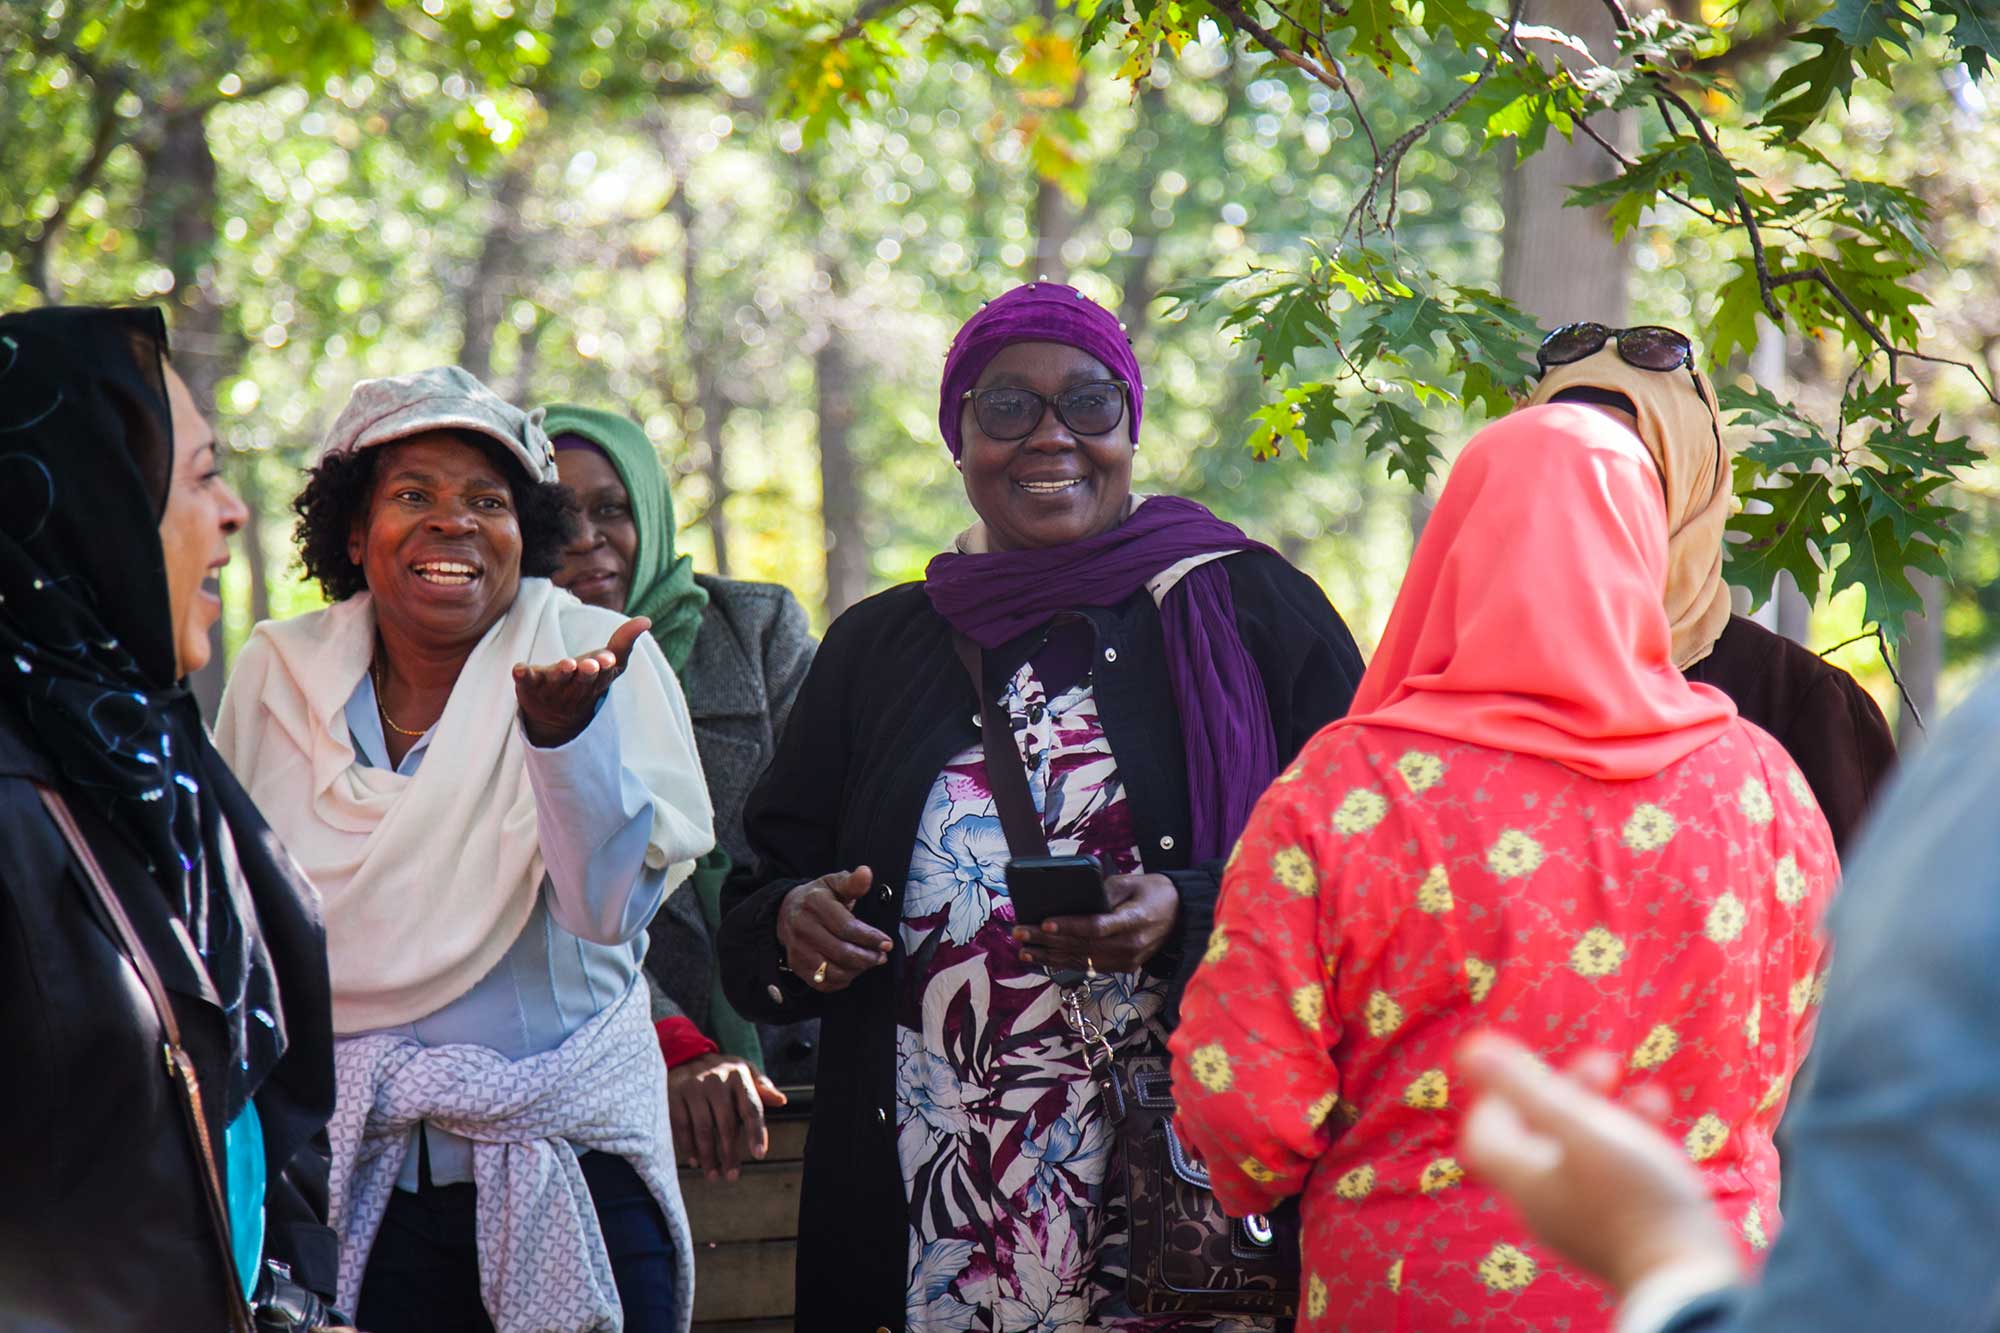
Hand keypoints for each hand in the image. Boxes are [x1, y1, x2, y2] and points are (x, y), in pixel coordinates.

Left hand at [513, 615, 650, 748]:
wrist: (555, 716)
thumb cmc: (587, 681)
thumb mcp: (609, 664)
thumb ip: (624, 642)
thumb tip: (646, 620)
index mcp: (595, 681)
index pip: (602, 675)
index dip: (603, 666)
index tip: (607, 659)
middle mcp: (574, 687)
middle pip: (581, 681)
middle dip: (585, 672)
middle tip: (589, 664)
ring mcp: (551, 688)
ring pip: (556, 681)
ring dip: (561, 673)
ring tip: (566, 664)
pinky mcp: (529, 685)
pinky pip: (525, 681)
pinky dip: (522, 675)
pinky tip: (518, 668)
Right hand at [669, 1051, 788, 1181]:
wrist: (686, 1055)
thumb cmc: (721, 1071)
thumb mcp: (744, 1072)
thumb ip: (762, 1088)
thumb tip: (780, 1100)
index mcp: (738, 1076)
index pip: (751, 1108)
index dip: (756, 1132)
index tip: (759, 1155)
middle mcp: (716, 1080)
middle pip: (727, 1124)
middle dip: (730, 1153)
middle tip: (732, 1175)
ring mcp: (694, 1086)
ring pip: (703, 1128)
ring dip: (709, 1156)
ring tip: (714, 1174)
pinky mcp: (675, 1094)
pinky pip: (682, 1126)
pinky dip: (688, 1147)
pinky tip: (695, 1161)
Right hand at [776, 866, 891, 991]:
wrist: (786, 911)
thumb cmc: (819, 897)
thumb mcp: (834, 883)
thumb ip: (853, 882)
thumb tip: (866, 873)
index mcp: (815, 904)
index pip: (846, 927)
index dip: (870, 938)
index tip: (886, 943)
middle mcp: (803, 927)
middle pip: (841, 952)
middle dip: (867, 957)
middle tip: (881, 956)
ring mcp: (797, 949)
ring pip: (833, 971)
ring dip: (857, 970)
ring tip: (869, 962)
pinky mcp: (796, 965)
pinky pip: (823, 983)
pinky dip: (842, 981)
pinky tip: (852, 970)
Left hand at [1014, 871, 1178, 973]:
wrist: (1182, 916)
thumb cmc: (1156, 893)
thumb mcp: (1132, 882)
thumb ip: (1103, 891)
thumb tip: (1071, 897)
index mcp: (1134, 921)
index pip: (1096, 927)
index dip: (1069, 926)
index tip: (1045, 922)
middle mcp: (1130, 946)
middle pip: (1082, 946)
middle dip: (1046, 940)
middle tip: (1020, 932)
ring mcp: (1126, 961)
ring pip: (1081, 960)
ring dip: (1049, 956)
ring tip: (1023, 949)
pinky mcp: (1122, 968)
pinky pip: (1088, 967)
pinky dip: (1064, 963)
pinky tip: (1044, 958)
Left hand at [1455, 1032, 1741, 1299]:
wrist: (1691, 1280)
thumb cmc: (1633, 1197)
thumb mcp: (1580, 1130)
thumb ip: (1525, 1088)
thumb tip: (1470, 1047)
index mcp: (1525, 1180)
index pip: (1486, 1134)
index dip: (1499, 1094)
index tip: (1533, 1066)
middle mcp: (1547, 1203)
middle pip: (1540, 1139)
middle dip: (1568, 1091)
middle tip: (1605, 1063)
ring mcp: (1586, 1220)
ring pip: (1585, 1152)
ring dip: (1610, 1112)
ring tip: (1647, 1092)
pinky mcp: (1625, 1232)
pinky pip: (1619, 1175)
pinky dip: (1635, 1141)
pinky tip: (1664, 1125)